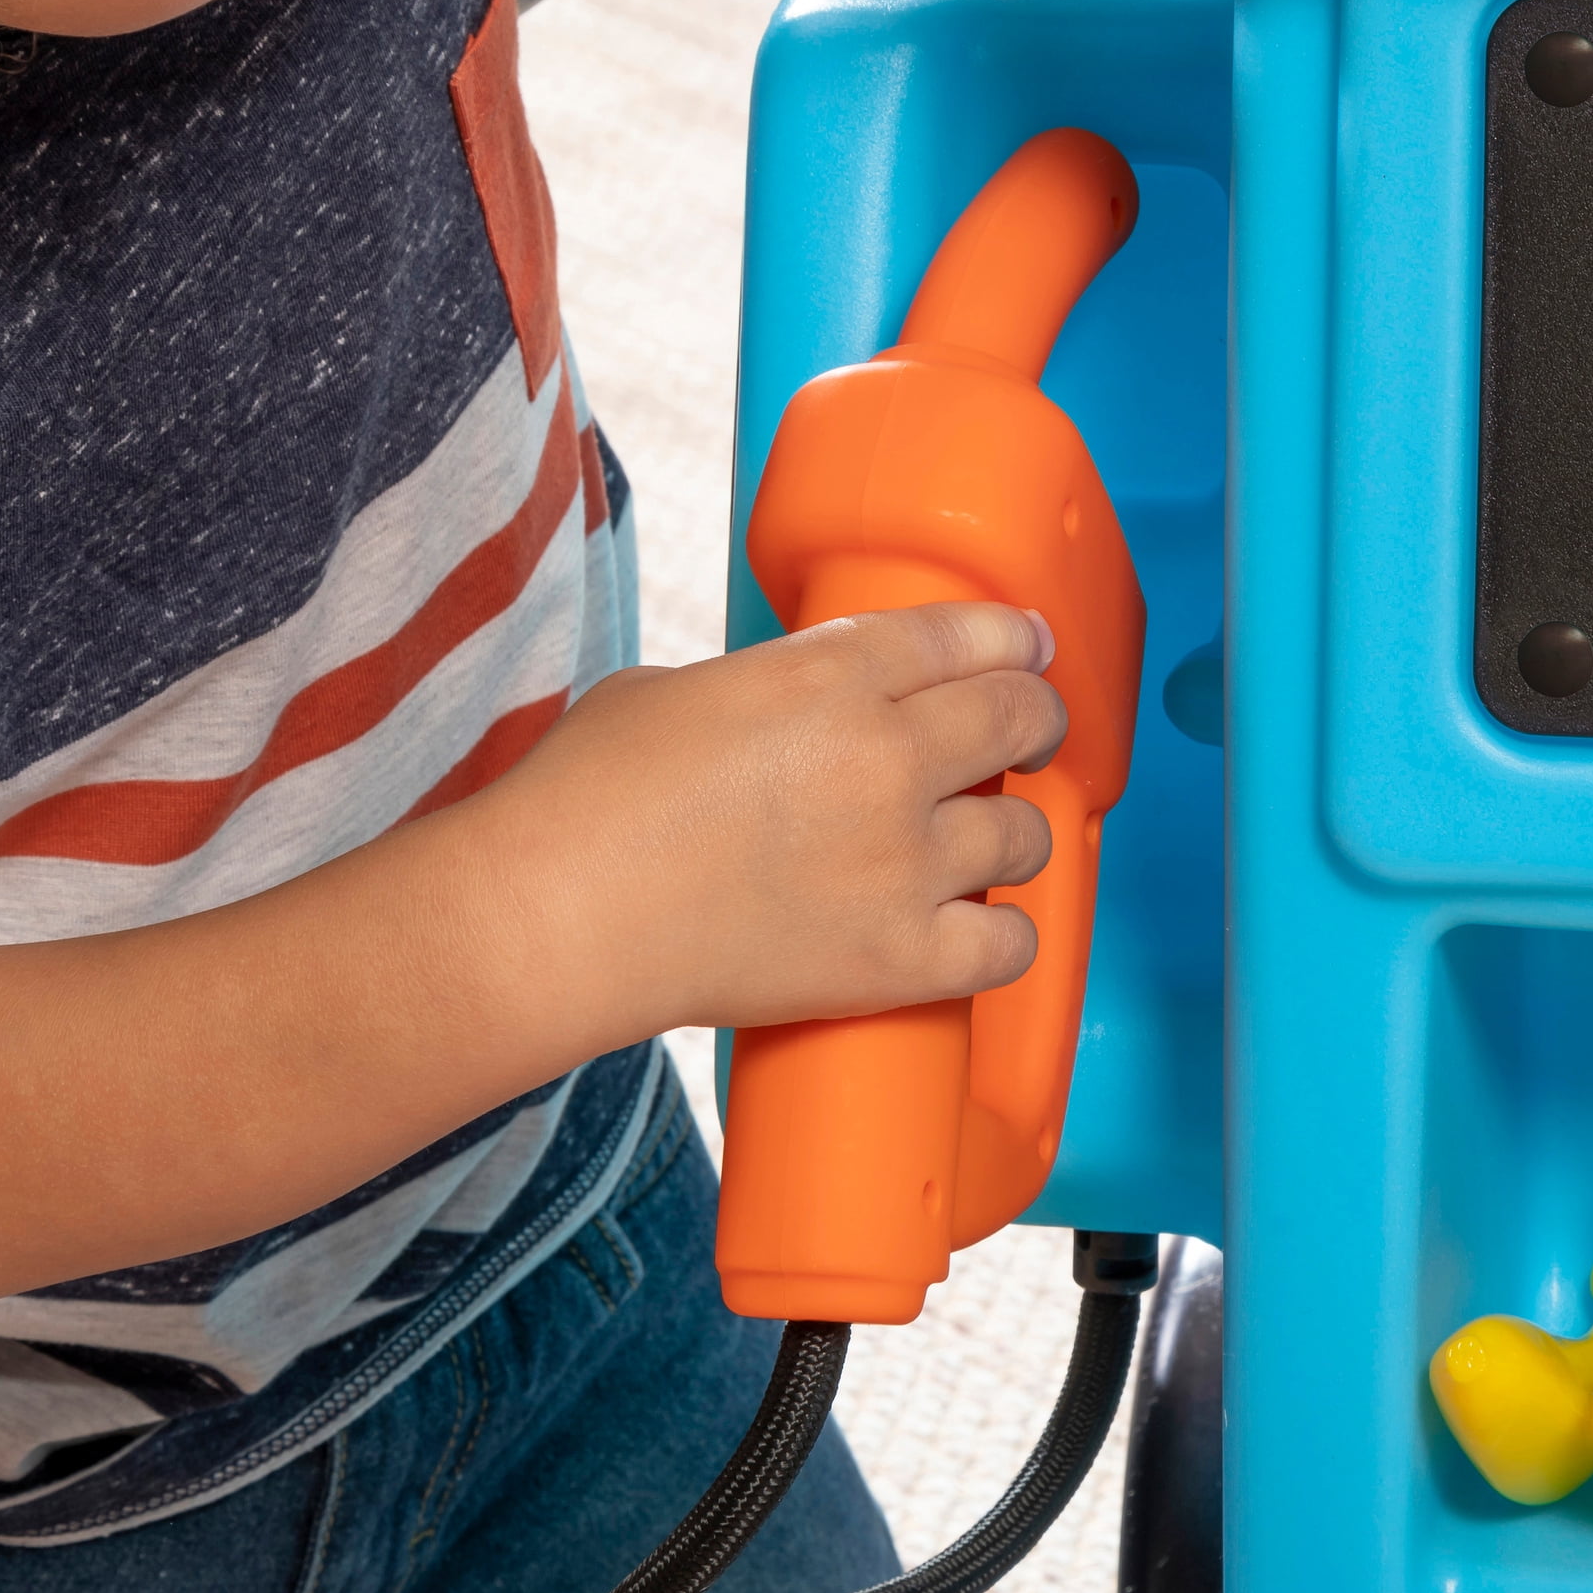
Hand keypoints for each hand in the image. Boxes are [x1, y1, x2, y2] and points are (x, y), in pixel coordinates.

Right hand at [468, 601, 1066, 1038]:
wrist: (555, 917)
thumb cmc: (585, 796)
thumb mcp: (678, 687)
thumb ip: (770, 685)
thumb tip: (802, 710)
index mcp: (830, 673)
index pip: (969, 633)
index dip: (1014, 637)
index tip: (1028, 648)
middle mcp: (886, 756)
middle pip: (1021, 717)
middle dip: (1036, 722)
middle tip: (1029, 735)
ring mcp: (900, 862)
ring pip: (1028, 835)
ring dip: (1015, 833)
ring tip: (988, 842)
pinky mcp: (895, 958)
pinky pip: (1008, 946)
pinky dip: (1002, 938)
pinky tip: (977, 931)